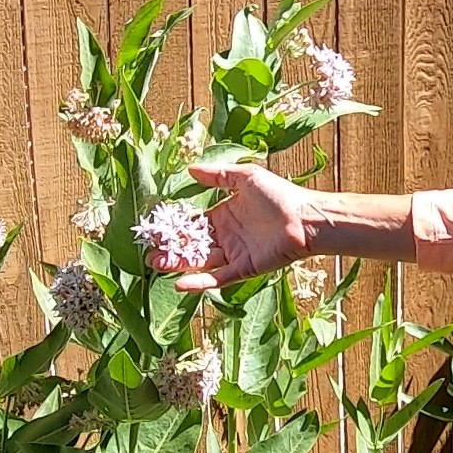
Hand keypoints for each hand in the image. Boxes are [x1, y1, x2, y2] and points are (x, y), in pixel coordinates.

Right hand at [149, 163, 315, 291]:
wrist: (306, 217)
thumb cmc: (279, 195)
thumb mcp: (245, 178)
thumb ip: (217, 176)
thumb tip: (190, 168)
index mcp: (224, 215)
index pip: (192, 223)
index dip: (173, 226)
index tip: (153, 228)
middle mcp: (226, 237)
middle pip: (191, 245)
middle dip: (169, 249)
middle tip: (147, 251)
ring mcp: (234, 254)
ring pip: (199, 262)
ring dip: (177, 265)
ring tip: (154, 264)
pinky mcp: (244, 269)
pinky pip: (218, 278)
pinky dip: (199, 282)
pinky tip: (179, 283)